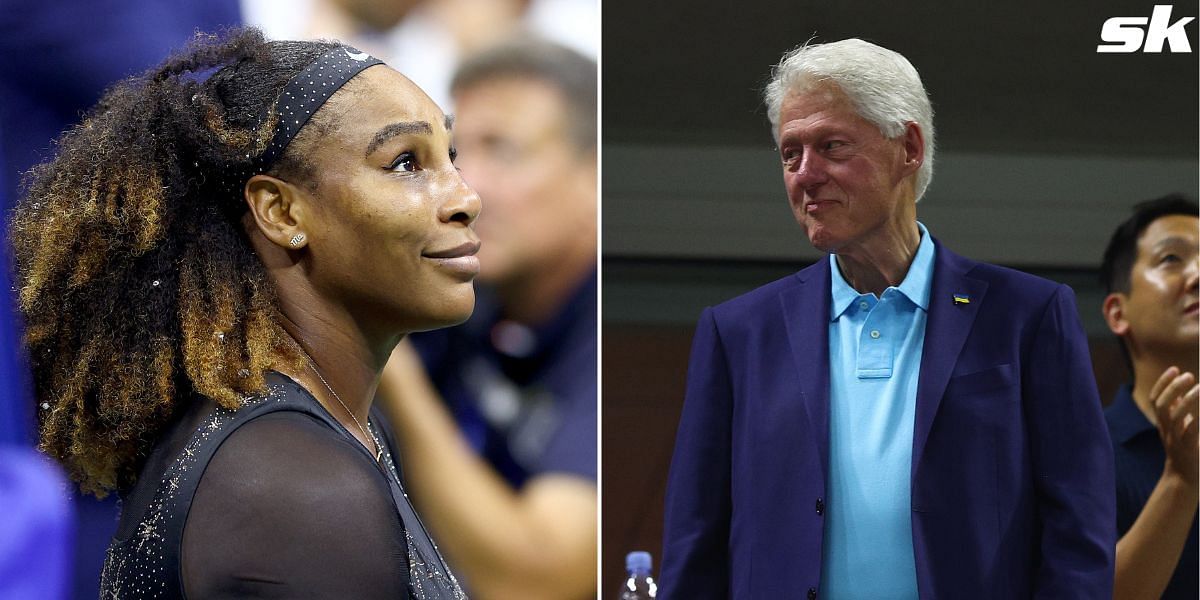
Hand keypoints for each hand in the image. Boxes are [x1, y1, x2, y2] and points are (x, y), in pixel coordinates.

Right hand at [1149, 367, 1199, 489]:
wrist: (1185, 479)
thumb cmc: (1186, 450)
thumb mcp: (1180, 428)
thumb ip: (1179, 410)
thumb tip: (1180, 392)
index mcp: (1164, 423)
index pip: (1156, 399)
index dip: (1163, 383)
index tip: (1174, 369)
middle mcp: (1167, 430)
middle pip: (1161, 406)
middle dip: (1172, 388)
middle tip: (1188, 375)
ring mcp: (1176, 440)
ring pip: (1175, 417)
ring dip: (1186, 401)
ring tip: (1199, 388)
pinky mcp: (1189, 450)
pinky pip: (1191, 432)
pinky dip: (1196, 419)